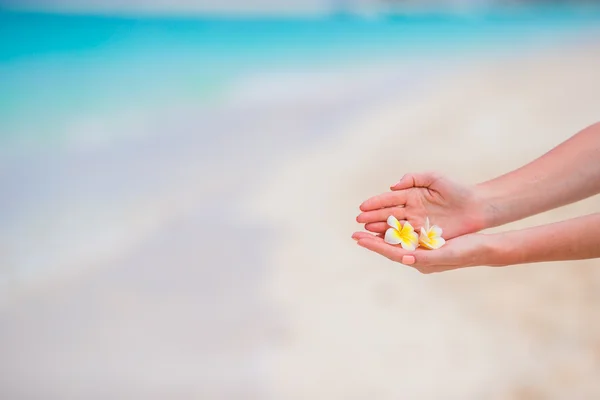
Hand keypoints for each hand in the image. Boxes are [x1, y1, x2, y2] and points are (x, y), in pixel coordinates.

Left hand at [351, 231, 489, 273]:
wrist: (485, 248)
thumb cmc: (468, 251)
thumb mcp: (448, 253)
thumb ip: (426, 256)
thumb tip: (404, 257)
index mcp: (420, 262)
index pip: (392, 253)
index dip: (374, 245)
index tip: (358, 238)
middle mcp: (418, 258)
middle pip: (390, 248)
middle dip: (372, 240)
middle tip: (354, 233)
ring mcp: (422, 251)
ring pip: (396, 242)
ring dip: (381, 235)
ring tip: (365, 228)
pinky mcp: (427, 243)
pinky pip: (406, 236)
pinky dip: (394, 230)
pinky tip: (387, 224)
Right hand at [356, 172, 485, 239]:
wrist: (476, 207)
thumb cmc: (456, 190)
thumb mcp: (434, 178)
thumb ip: (413, 178)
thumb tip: (393, 185)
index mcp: (411, 195)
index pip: (389, 200)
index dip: (375, 203)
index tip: (362, 206)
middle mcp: (411, 210)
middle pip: (388, 214)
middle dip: (372, 217)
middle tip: (359, 221)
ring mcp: (417, 223)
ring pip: (394, 227)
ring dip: (380, 229)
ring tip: (366, 230)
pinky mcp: (425, 235)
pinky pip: (407, 237)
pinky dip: (395, 239)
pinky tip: (384, 240)